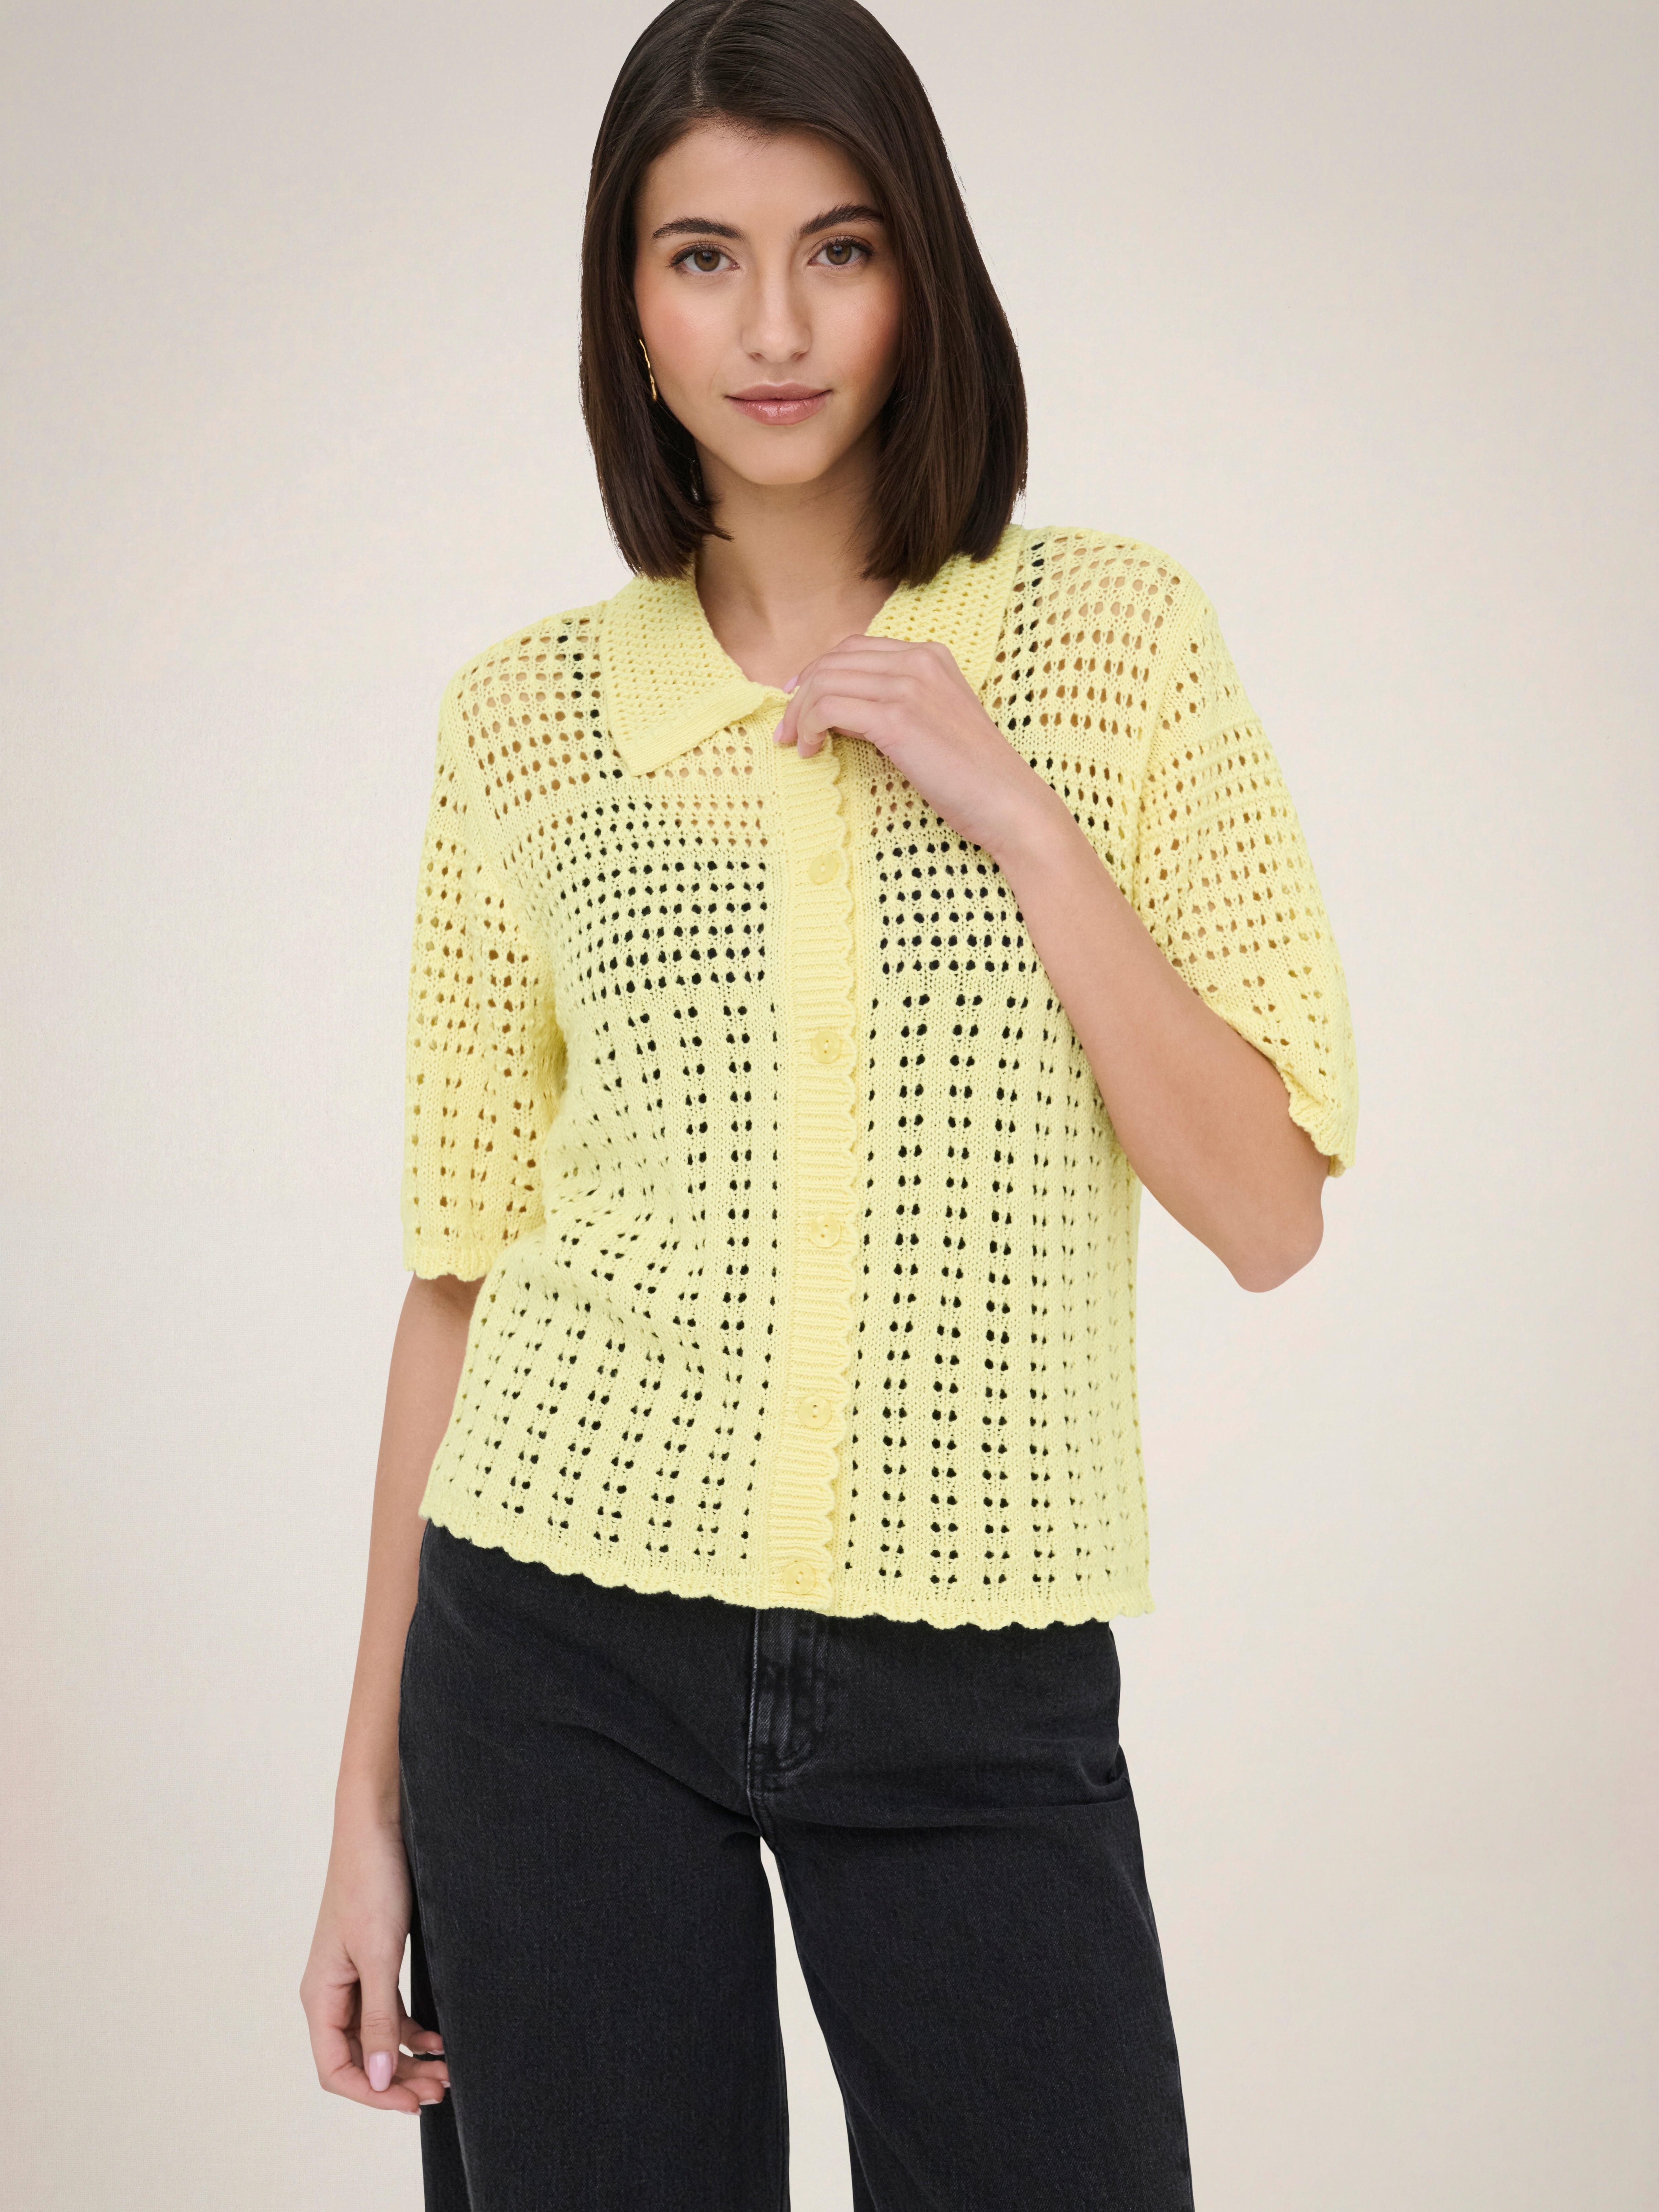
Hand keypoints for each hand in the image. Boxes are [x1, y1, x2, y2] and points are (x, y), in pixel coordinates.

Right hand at [300, 1811, 449, 2116]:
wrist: (379, 1825)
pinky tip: (439, 2039)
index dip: (372, 2094)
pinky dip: (412, 2031)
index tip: (412, 2103)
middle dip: (396, 2081)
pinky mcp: (374, 1961)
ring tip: (446, 2072)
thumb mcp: (379, 1955)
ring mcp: (352, 1978)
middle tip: (441, 2090)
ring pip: (376, 2038)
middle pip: (357, 2059)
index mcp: (319, 1995)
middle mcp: (331, 1992)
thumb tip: (378, 2077)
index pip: (336, 2069)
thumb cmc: (372, 1882)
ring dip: (409, 2058)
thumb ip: (377, 2018)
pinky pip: (388, 2012)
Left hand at [772, 635, 1062, 857]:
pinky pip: (829, 707)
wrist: (1007, 802)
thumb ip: (894, 703)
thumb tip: (838, 709)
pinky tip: (811, 749)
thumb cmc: (971, 774)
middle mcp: (919, 660)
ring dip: (799, 713)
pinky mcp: (897, 717)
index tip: (797, 701)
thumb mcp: (932, 722)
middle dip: (800, 694)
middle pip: (834, 661)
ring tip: (798, 743)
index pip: (854, 648)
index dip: (817, 671)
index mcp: (930, 655)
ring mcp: (908, 685)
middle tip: (786, 729)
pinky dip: (809, 725)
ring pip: (825, 681)